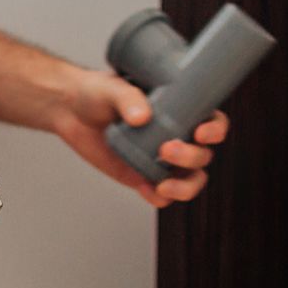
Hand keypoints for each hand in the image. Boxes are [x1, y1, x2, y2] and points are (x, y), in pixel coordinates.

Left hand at [51, 68, 229, 208]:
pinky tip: (145, 188)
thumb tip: (142, 117)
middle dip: (191, 157)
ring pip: (190, 180)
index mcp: (180, 109)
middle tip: (166, 150)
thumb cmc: (97, 92)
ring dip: (184, 187)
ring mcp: (161, 159)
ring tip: (162, 185)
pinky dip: (160, 198)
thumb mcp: (111, 89)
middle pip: (203, 155)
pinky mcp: (143, 175)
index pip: (212, 121)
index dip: (215, 130)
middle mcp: (177, 135)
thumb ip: (127, 98)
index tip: (201, 132)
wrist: (71, 112)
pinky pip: (163, 195)